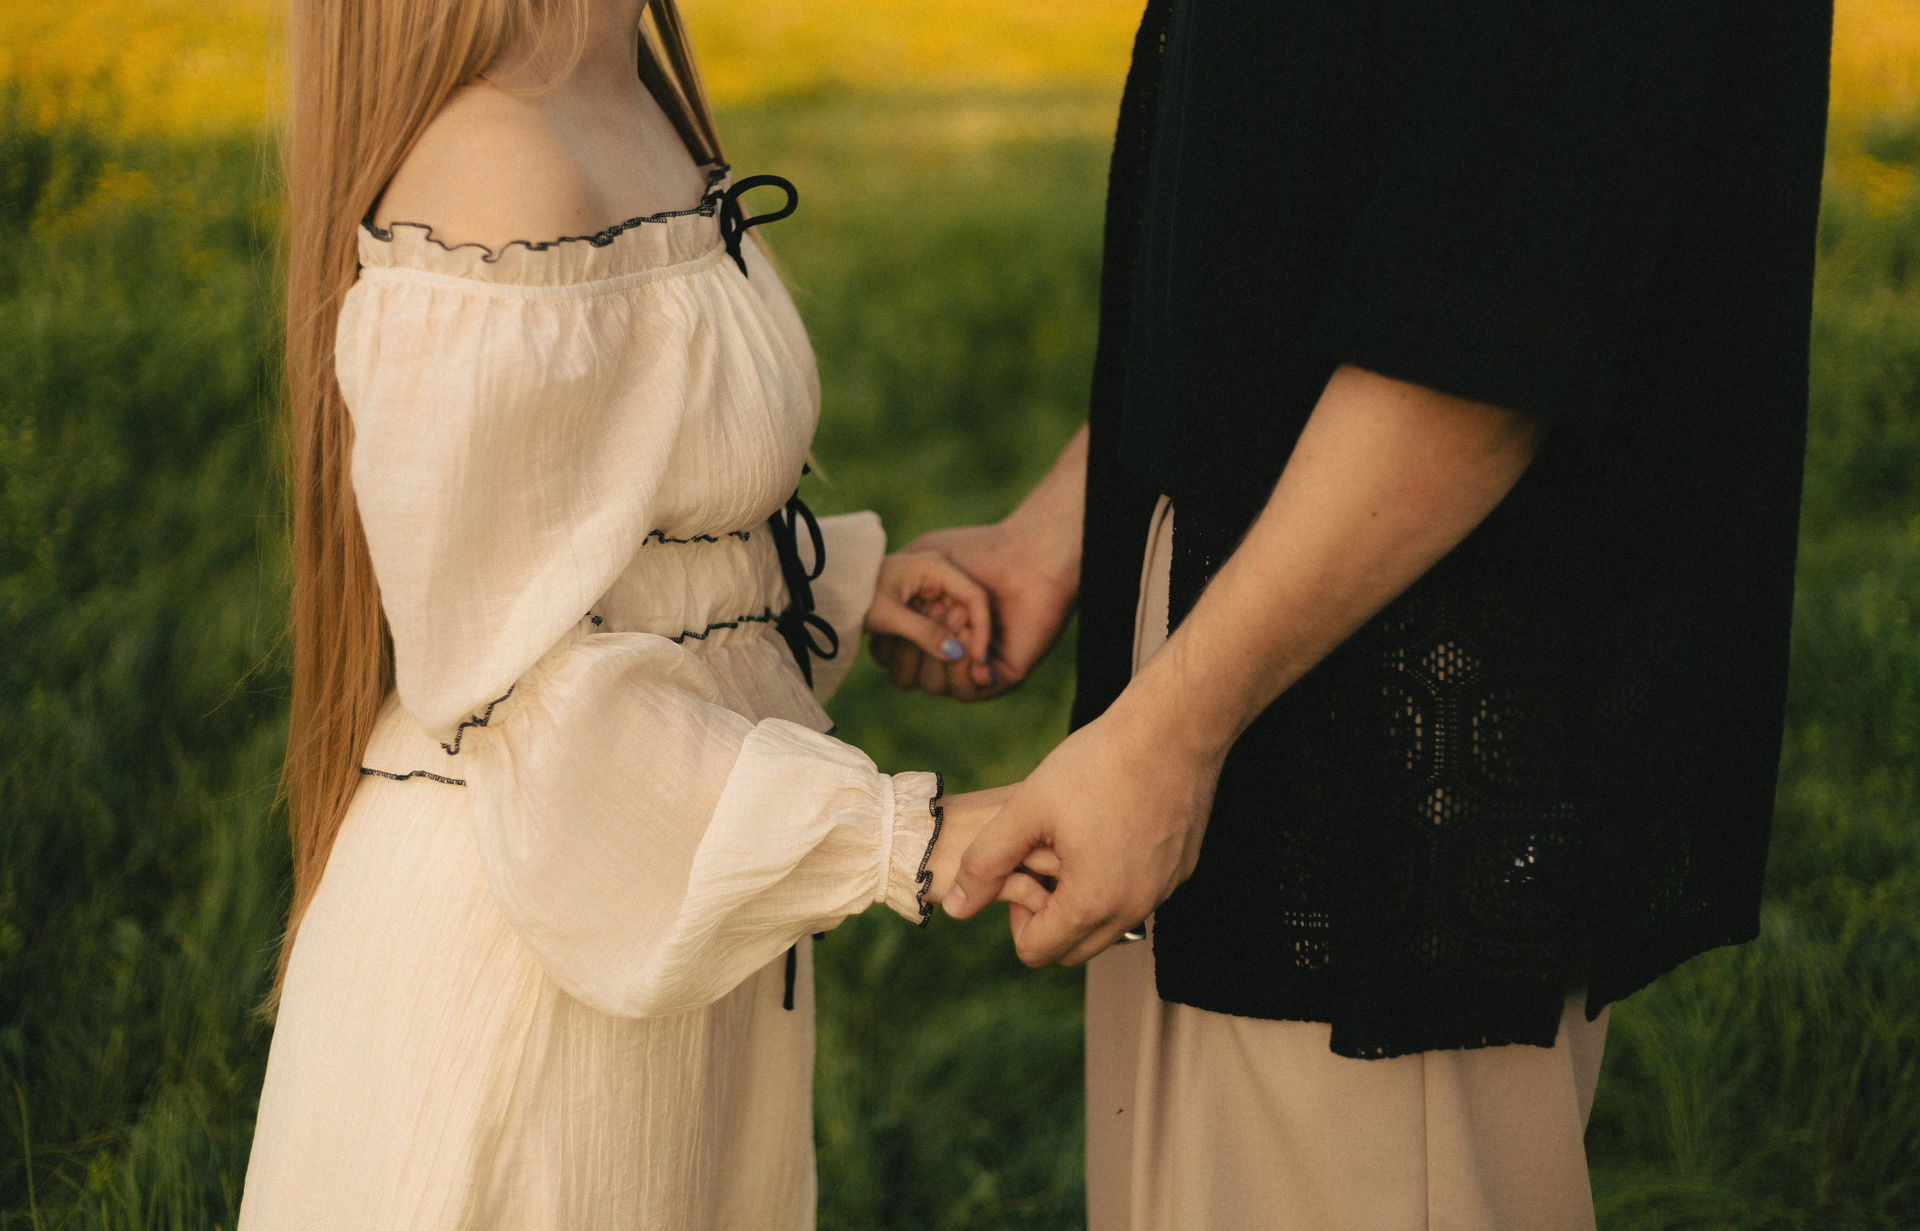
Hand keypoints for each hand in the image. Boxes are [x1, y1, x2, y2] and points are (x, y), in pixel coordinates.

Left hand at [864, 546, 993, 670]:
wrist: (826, 588)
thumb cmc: (853, 592)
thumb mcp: (889, 614)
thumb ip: (924, 633)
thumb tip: (956, 653)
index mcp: (936, 567)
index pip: (975, 597)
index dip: (981, 627)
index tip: (977, 657)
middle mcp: (937, 576)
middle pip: (966, 611)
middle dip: (960, 637)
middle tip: (951, 660)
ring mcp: (927, 591)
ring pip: (952, 622)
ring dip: (942, 641)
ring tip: (924, 651)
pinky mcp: (917, 606)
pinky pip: (935, 627)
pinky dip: (929, 641)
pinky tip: (913, 649)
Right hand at [869, 520, 1076, 700]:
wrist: (1027, 556)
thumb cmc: (977, 551)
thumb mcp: (926, 560)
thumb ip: (898, 595)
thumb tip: (881, 637)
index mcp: (925, 625)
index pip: (891, 654)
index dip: (892, 638)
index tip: (907, 607)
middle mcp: (946, 649)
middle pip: (906, 674)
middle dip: (913, 645)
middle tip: (936, 610)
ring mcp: (971, 664)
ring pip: (932, 684)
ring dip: (939, 654)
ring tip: (959, 619)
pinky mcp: (999, 675)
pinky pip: (964, 691)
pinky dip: (962, 670)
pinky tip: (973, 644)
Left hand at [942, 691, 1219, 965]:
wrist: (1173, 727)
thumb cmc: (1096, 764)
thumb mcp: (1025, 810)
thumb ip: (986, 863)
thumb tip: (957, 908)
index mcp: (1092, 903)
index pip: (1036, 951)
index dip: (1016, 915)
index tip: (1022, 865)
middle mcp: (1134, 910)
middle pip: (1073, 949)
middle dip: (1049, 916)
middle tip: (1043, 859)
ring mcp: (1163, 891)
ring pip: (1108, 924)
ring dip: (1082, 899)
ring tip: (1075, 841)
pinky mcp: (1180, 870)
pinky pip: (1138, 897)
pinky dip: (1116, 881)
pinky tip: (1109, 828)